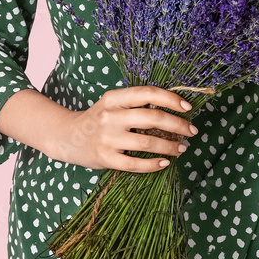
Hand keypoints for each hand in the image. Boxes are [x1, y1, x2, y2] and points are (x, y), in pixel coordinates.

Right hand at [59, 86, 199, 171]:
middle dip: (178, 125)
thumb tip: (173, 109)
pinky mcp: (105, 158)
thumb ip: (136, 104)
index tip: (188, 108)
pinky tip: (164, 163)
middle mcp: (111, 116)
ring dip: (170, 147)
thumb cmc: (98, 119)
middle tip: (191, 131)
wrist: (67, 136)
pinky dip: (153, 165)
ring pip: (148, 143)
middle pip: (153, 118)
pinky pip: (135, 164)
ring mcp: (107, 138)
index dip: (171, 99)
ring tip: (181, 148)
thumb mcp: (113, 103)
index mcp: (115, 98)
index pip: (148, 93)